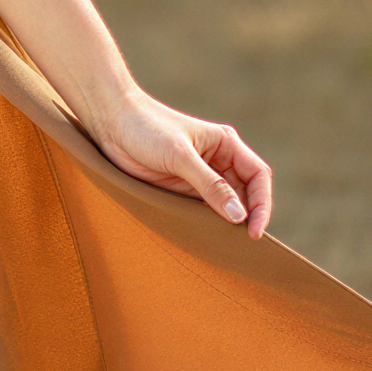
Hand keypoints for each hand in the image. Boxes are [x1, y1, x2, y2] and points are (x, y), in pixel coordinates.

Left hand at [88, 88, 273, 238]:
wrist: (109, 122)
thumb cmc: (146, 128)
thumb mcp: (180, 156)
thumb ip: (210, 185)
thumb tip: (239, 216)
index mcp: (225, 145)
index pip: (257, 176)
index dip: (262, 204)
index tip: (254, 231)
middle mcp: (217, 161)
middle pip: (245, 194)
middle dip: (248, 218)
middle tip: (243, 247)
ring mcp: (198, 177)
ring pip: (224, 206)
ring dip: (226, 224)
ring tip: (226, 248)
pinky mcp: (180, 189)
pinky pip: (201, 210)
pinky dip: (206, 225)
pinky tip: (205, 239)